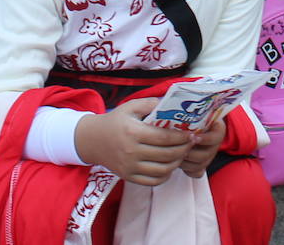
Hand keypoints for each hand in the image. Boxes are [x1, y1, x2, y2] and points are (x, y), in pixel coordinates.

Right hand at [73, 98, 194, 186]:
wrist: (91, 140)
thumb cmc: (114, 121)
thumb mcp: (130, 106)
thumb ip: (151, 103)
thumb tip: (171, 103)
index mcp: (133, 132)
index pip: (164, 137)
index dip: (182, 137)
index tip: (193, 134)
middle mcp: (131, 151)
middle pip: (166, 154)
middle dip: (184, 149)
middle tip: (192, 143)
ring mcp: (129, 167)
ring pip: (162, 170)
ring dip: (176, 163)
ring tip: (182, 154)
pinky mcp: (128, 177)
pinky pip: (152, 181)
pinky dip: (165, 176)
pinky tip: (169, 166)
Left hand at [180, 116, 226, 177]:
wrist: (191, 126)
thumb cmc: (190, 118)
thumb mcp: (194, 114)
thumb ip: (191, 115)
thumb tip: (182, 112)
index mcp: (218, 131)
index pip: (215, 138)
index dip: (204, 139)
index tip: (192, 136)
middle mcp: (215, 146)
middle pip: (205, 155)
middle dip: (189, 152)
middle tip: (177, 146)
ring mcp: (209, 158)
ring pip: (198, 166)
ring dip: (185, 161)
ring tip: (174, 153)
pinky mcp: (202, 168)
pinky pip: (195, 173)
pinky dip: (186, 170)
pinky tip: (178, 162)